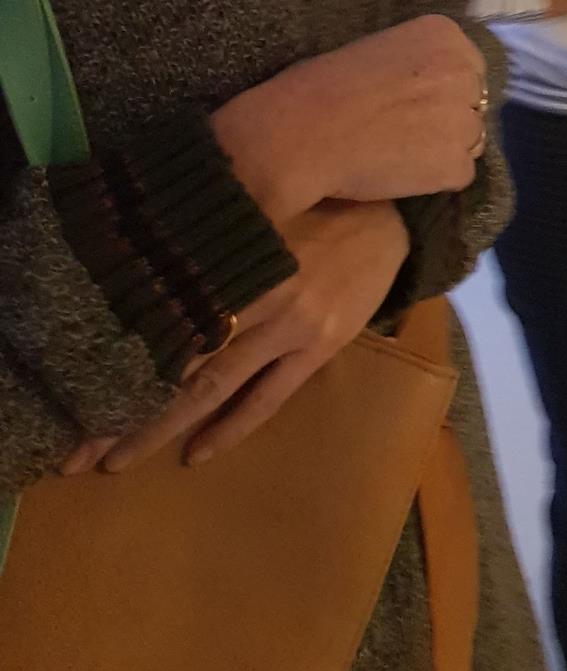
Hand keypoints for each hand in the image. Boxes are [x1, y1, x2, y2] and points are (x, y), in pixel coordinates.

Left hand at [61, 200, 409, 477]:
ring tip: (120, 460)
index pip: (160, 313)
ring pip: (214, 385)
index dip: (116, 354)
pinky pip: (268, 397)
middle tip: (82, 449)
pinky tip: (197, 454)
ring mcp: (291, 322)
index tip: (74, 391)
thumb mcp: (254, 217)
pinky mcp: (321, 344)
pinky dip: (230, 428)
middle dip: (127, 406)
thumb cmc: (309, 211)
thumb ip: (206, 243)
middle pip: (177, 358)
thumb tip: (139, 261)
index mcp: (233, 255)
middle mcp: (256, 291)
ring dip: (164, 427)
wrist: (387, 220)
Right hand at [212, 15, 487, 223]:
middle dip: (447, 119)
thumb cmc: (324, 87)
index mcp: (444, 34)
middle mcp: (464, 72)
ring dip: (442, 150)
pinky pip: (458, 174)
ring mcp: (464, 119)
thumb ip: (418, 64)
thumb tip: (433, 90)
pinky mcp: (456, 164)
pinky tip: (399, 174)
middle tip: (403, 132)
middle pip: (473, 103)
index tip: (410, 104)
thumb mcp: (381, 50)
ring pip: (469, 140)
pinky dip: (434, 180)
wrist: (303, 134)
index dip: (440, 92)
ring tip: (398, 154)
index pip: (468, 69)